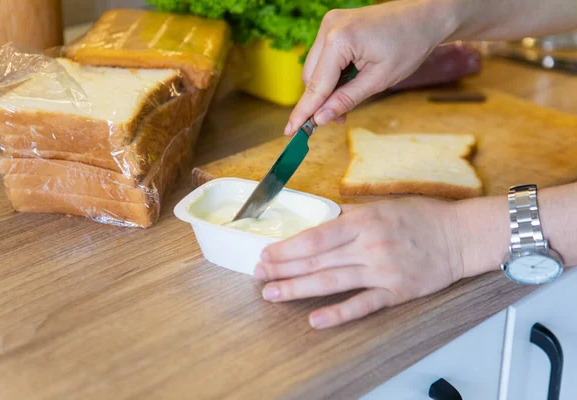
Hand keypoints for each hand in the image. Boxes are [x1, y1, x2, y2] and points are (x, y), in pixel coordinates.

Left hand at [254, 198, 468, 328]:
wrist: (461, 236)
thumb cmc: (422, 216)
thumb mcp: (382, 205)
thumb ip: (349, 216)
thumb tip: (319, 224)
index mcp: (364, 221)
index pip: (315, 237)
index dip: (287, 248)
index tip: (266, 253)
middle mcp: (369, 245)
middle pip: (317, 259)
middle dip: (283, 268)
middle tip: (259, 275)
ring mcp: (382, 271)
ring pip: (332, 281)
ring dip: (298, 288)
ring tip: (273, 294)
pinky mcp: (396, 292)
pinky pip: (362, 305)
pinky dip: (338, 313)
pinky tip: (315, 319)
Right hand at [284, 0, 460, 134]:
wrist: (425, 16)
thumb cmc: (409, 44)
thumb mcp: (379, 80)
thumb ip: (346, 100)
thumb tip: (320, 119)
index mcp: (339, 40)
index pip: (315, 84)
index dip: (304, 111)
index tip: (290, 131)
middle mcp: (328, 28)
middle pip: (311, 77)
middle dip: (320, 102)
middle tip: (337, 120)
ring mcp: (330, 24)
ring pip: (315, 69)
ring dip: (326, 90)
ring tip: (346, 103)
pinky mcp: (334, 26)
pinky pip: (324, 58)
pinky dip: (332, 76)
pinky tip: (347, 84)